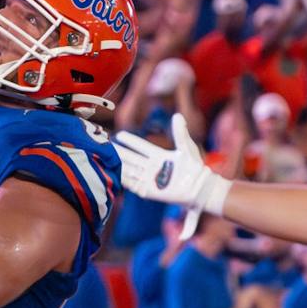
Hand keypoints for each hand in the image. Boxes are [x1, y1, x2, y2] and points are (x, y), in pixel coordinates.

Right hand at [113, 113, 231, 216]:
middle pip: (132, 158)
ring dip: (119, 164)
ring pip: (130, 170)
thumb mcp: (187, 147)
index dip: (130, 141)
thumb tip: (177, 116)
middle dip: (119, 152)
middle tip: (106, 145)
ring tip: (106, 158)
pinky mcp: (150, 191)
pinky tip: (115, 174)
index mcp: (159, 156)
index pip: (141, 147)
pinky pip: (134, 185)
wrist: (200, 187)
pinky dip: (125, 180)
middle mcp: (152, 167)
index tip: (119, 135)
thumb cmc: (195, 168)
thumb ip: (180, 133)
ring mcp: (150, 179)